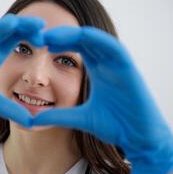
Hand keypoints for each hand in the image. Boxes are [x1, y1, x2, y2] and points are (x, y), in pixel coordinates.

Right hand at [0, 14, 43, 140]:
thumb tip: (31, 121)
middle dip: (30, 29)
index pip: (18, 42)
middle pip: (12, 32)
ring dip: (18, 25)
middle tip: (49, 32)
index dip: (34, 40)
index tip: (52, 44)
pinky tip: (10, 25)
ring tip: (36, 24)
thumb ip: (9, 108)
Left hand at [33, 26, 172, 173]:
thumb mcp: (81, 118)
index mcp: (96, 71)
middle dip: (63, 35)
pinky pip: (114, 47)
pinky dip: (98, 39)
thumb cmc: (115, 126)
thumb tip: (34, 120)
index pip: (76, 48)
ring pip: (96, 39)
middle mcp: (106, 64)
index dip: (59, 43)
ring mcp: (117, 65)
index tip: (40, 44)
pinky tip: (81, 36)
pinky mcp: (129, 69)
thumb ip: (59, 116)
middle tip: (41, 36)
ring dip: (75, 34)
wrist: (138, 139)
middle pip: (83, 40)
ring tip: (52, 36)